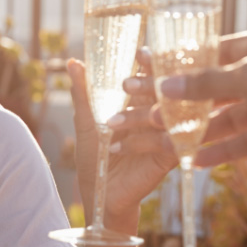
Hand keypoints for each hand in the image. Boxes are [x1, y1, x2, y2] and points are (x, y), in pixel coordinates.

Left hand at [69, 49, 177, 229]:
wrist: (100, 194)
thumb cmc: (95, 157)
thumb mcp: (87, 123)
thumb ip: (84, 93)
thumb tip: (74, 62)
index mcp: (141, 105)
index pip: (150, 78)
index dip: (149, 64)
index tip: (141, 53)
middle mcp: (158, 117)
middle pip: (164, 92)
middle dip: (154, 81)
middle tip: (137, 76)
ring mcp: (165, 136)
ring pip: (169, 116)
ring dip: (148, 112)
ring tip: (118, 118)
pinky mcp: (169, 157)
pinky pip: (172, 143)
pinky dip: (158, 138)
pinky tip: (134, 139)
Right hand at [156, 26, 246, 172]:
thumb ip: (206, 82)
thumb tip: (164, 87)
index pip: (224, 49)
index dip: (190, 62)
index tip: (158, 72)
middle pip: (224, 85)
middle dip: (191, 101)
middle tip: (155, 111)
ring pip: (233, 116)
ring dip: (202, 129)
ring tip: (168, 141)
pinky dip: (224, 150)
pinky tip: (196, 160)